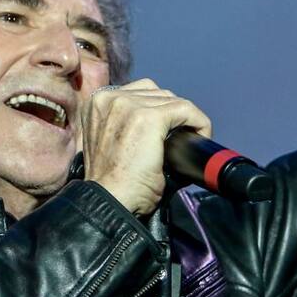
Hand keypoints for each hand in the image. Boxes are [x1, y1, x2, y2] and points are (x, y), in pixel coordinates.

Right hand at [80, 79, 212, 215]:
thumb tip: (159, 127)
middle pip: (156, 93)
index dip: (159, 110)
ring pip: (172, 100)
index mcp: (97, 104)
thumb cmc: (111, 185)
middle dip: (172, 113)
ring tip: (190, 139)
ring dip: (185, 118)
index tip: (170, 130)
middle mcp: (109, 99)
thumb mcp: (111, 144)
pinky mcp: (149, 118)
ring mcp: (129, 106)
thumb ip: (125, 127)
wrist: (108, 202)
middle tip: (182, 137)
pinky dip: (198, 122)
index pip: (139, 93)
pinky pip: (186, 110)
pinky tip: (200, 138)